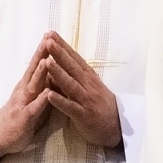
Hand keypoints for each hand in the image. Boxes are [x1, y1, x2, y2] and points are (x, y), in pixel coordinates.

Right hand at [0, 43, 54, 160]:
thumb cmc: (21, 116)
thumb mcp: (34, 97)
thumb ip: (44, 85)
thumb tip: (55, 70)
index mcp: (28, 85)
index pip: (38, 64)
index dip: (45, 50)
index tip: (53, 34)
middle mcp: (24, 90)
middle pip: (34, 69)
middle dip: (42, 53)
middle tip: (49, 37)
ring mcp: (23, 103)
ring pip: (33, 85)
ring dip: (40, 73)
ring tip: (48, 59)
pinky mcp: (24, 118)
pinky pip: (34, 108)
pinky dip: (41, 100)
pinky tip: (47, 92)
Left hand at [39, 32, 122, 147]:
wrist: (116, 128)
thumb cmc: (100, 105)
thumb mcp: (91, 86)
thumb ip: (77, 75)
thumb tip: (61, 62)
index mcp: (89, 77)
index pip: (74, 58)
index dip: (63, 46)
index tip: (51, 34)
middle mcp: (88, 85)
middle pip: (72, 67)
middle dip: (59, 53)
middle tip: (48, 39)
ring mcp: (86, 100)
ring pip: (70, 84)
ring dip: (58, 73)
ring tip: (47, 62)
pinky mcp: (83, 115)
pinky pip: (70, 107)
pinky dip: (60, 101)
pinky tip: (49, 95)